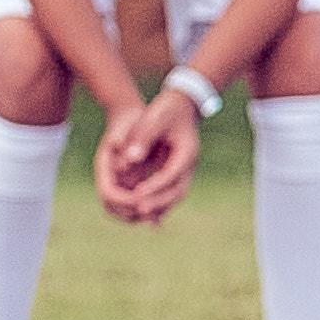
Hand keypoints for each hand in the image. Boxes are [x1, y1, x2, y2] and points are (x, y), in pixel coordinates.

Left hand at [96, 88, 200, 223]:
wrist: (182, 104)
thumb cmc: (166, 110)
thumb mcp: (154, 119)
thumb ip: (142, 138)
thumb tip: (129, 159)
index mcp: (186, 152)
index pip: (170, 175)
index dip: (154, 186)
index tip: (137, 194)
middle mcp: (190, 164)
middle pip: (177, 190)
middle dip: (158, 201)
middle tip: (139, 209)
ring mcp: (187, 169)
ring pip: (176, 194)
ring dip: (160, 206)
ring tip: (141, 215)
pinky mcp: (179, 171)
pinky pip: (172, 192)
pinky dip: (161, 203)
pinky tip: (148, 214)